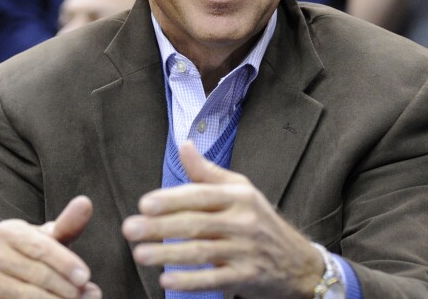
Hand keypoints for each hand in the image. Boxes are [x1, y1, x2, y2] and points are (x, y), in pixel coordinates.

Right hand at [0, 196, 100, 297]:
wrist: (7, 277)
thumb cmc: (37, 253)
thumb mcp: (52, 238)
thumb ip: (69, 224)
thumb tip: (85, 202)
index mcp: (7, 231)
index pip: (42, 249)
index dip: (66, 264)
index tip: (85, 277)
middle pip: (38, 274)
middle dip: (66, 287)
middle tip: (86, 294)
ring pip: (28, 295)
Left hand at [123, 142, 323, 297]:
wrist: (297, 262)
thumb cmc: (260, 222)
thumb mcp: (241, 191)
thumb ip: (208, 173)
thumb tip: (184, 145)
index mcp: (240, 196)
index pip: (202, 195)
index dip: (172, 200)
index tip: (144, 204)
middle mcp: (245, 221)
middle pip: (197, 223)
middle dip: (160, 227)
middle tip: (130, 229)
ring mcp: (247, 251)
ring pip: (202, 252)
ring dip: (168, 254)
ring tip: (140, 255)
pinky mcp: (247, 277)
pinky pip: (214, 279)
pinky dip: (190, 281)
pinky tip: (167, 280)